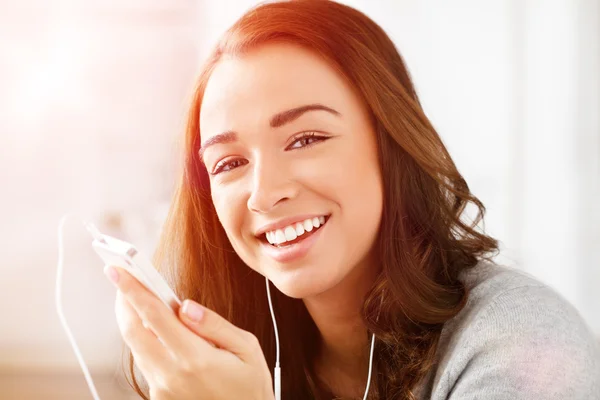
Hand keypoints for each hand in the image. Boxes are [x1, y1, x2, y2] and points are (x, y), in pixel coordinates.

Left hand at [104, 265, 274, 399]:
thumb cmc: (250, 386)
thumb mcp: (246, 348)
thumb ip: (214, 324)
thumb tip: (187, 306)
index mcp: (196, 358)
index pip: (155, 316)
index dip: (134, 290)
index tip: (119, 271)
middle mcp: (172, 374)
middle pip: (133, 331)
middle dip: (124, 302)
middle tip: (124, 280)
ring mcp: (162, 388)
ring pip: (136, 347)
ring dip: (133, 320)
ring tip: (142, 301)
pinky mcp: (160, 396)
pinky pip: (146, 362)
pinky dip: (146, 341)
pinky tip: (158, 331)